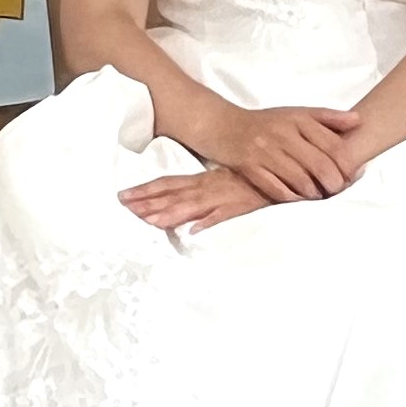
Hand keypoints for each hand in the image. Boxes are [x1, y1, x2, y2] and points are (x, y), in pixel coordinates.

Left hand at [121, 165, 271, 234]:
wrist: (281, 176)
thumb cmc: (251, 181)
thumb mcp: (223, 184)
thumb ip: (203, 198)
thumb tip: (185, 219)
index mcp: (202, 181)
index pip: (168, 184)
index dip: (145, 190)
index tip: (124, 195)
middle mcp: (207, 187)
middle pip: (172, 193)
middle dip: (148, 200)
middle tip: (124, 206)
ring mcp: (222, 197)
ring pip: (191, 205)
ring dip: (170, 213)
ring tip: (149, 220)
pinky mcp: (239, 207)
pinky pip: (222, 215)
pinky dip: (208, 222)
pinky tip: (194, 230)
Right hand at [199, 99, 363, 203]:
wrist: (223, 125)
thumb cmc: (265, 123)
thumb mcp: (296, 113)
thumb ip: (328, 118)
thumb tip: (359, 120)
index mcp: (297, 119)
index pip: (332, 145)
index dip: (347, 164)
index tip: (354, 174)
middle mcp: (283, 134)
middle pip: (319, 164)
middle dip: (334, 183)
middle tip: (338, 189)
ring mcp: (265, 151)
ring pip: (300, 180)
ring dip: (314, 193)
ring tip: (319, 195)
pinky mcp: (250, 167)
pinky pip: (277, 189)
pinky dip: (291, 197)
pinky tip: (297, 198)